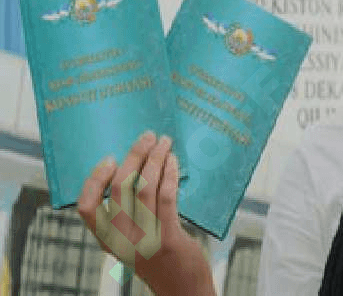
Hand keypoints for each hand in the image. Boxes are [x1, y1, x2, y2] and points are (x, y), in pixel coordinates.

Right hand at [77, 131, 215, 295]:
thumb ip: (129, 213)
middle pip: (120, 188)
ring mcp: (144, 239)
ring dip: (156, 159)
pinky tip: (175, 162)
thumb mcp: (134, 238)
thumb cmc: (160, 257)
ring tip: (165, 142)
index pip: (86, 208)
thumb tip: (136, 165)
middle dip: (135, 155)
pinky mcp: (168, 238)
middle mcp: (121, 239)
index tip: (111, 158)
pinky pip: (167, 197)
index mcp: (108, 239)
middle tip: (148, 136)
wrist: (182, 289)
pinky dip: (170, 174)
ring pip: (144, 188)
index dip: (95, 180)